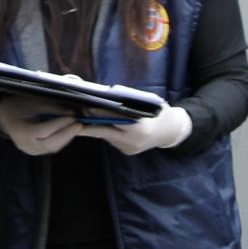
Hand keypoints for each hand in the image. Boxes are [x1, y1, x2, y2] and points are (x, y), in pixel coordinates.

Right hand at [0, 95, 80, 155]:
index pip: (43, 131)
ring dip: (66, 138)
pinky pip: (51, 148)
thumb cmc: (18, 106)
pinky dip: (61, 140)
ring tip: (76, 127)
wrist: (4, 117)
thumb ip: (52, 108)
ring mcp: (30, 151)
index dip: (59, 124)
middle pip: (50, 143)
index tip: (72, 117)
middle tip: (79, 124)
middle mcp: (26, 145)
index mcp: (21, 132)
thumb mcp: (33, 103)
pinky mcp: (36, 152)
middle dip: (67, 134)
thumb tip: (71, 113)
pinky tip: (68, 132)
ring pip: (52, 148)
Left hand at [76, 105, 192, 156]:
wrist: (170, 131)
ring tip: (84, 117)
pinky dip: (107, 132)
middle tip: (77, 115)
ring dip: (96, 127)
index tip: (86, 107)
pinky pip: (113, 140)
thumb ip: (128, 102)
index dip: (99, 113)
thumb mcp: (146, 103)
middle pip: (105, 131)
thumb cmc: (158, 112)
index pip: (114, 119)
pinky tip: (99, 125)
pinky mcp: (127, 152)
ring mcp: (130, 149)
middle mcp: (133, 141)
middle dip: (90, 123)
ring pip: (107, 136)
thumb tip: (106, 96)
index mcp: (139, 128)